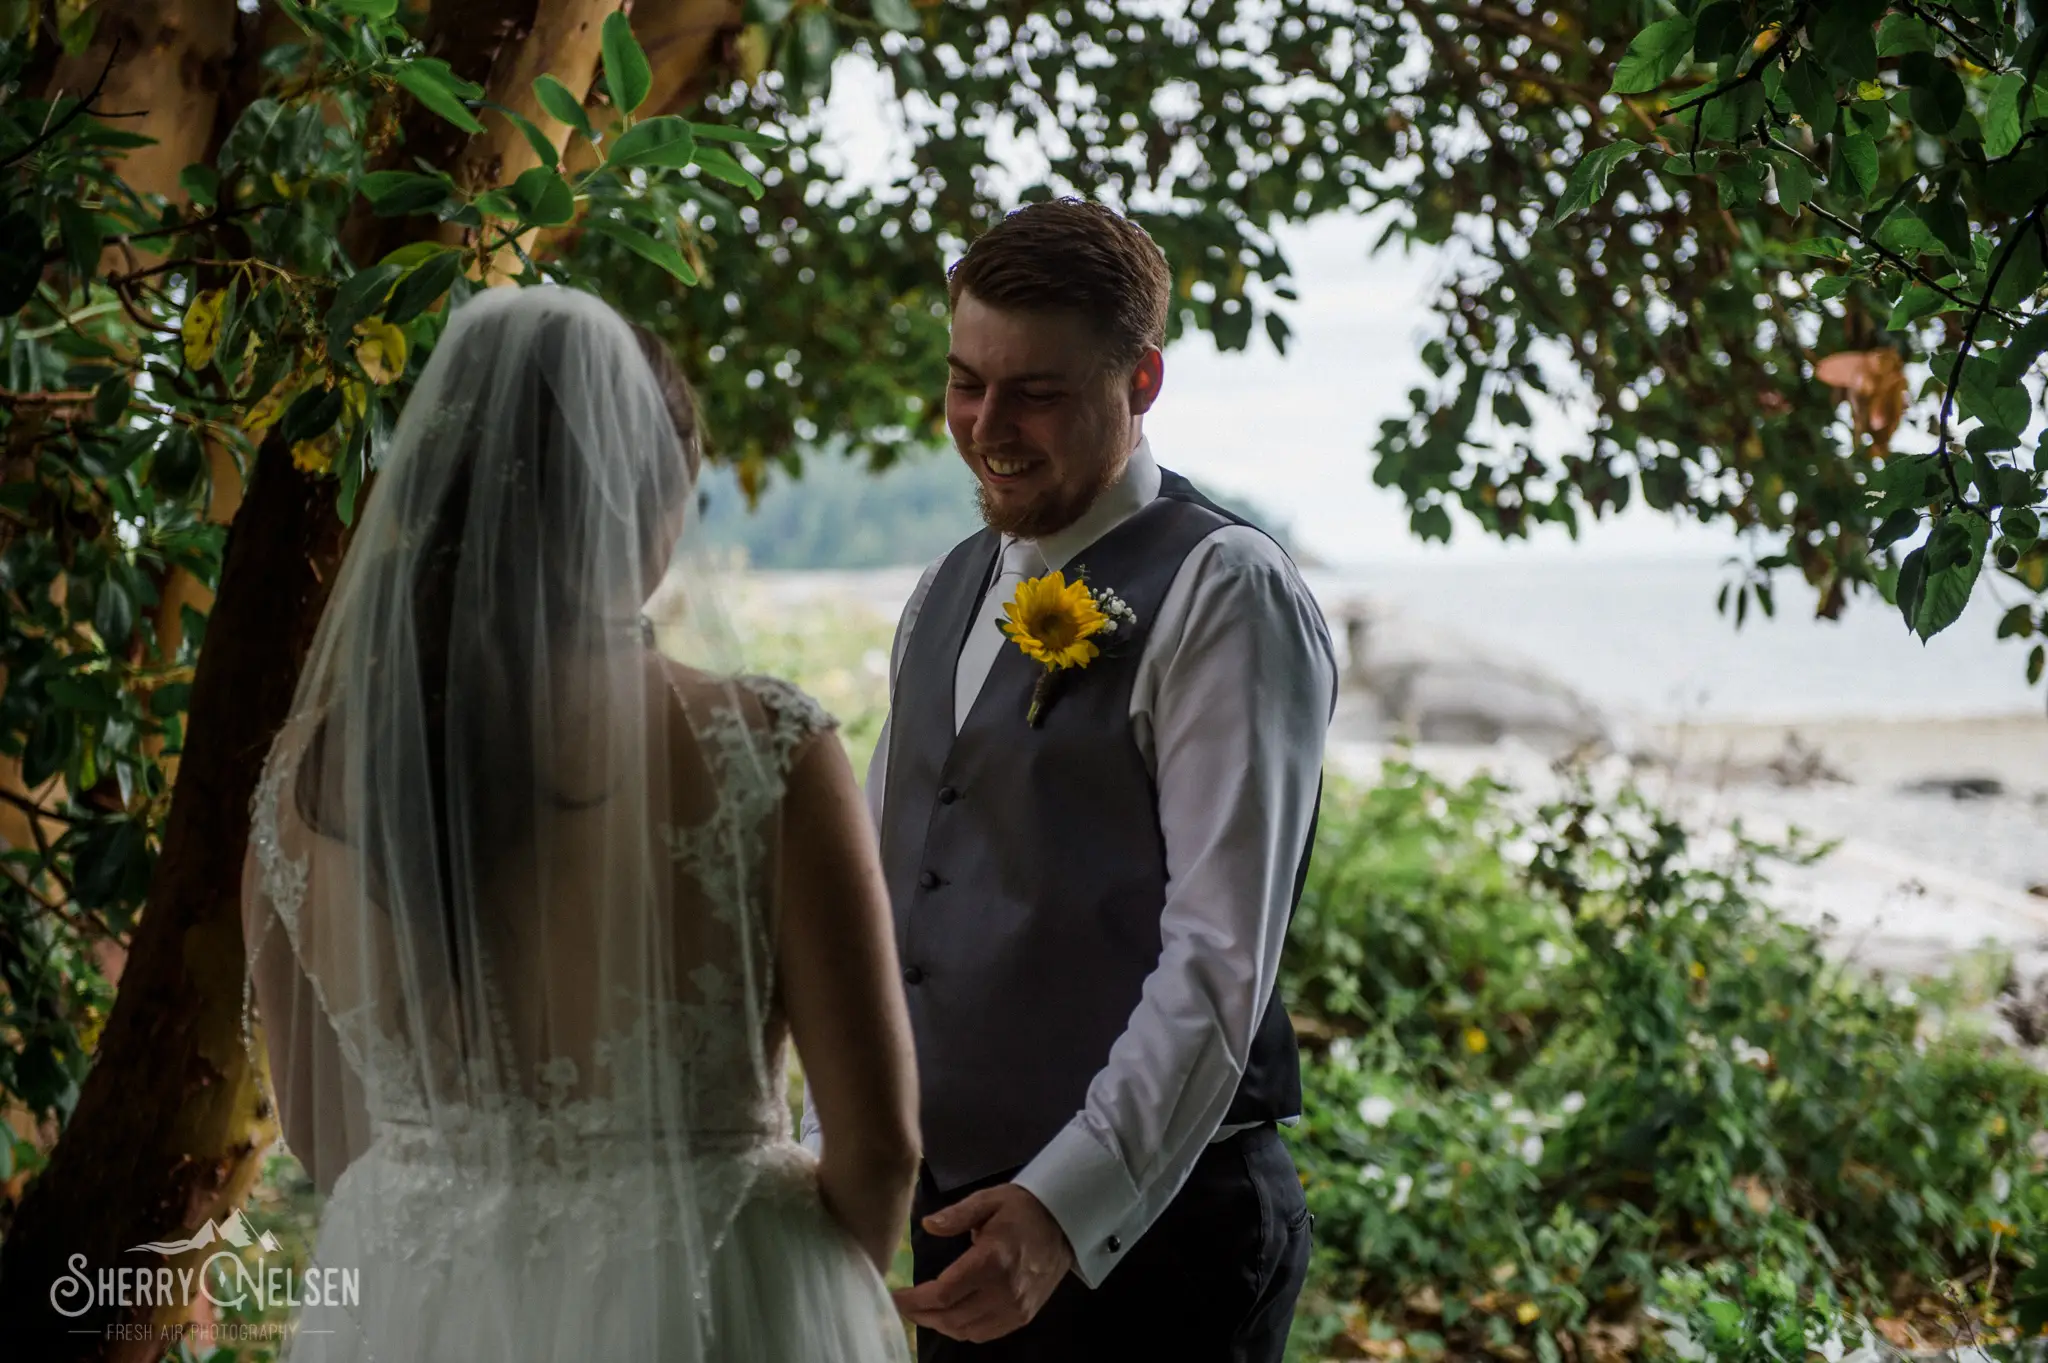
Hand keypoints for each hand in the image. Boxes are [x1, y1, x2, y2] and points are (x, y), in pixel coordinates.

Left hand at [891, 1183, 1074, 1341]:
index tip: (896, 1295)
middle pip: (951, 1317)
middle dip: (921, 1314)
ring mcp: (1015, 1308)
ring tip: (923, 1311)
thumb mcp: (988, 1200)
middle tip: (904, 1305)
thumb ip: (956, 1215)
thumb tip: (928, 1225)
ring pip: (966, 1331)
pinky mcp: (1023, 1317)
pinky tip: (951, 1317)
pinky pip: (985, 1334)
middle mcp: (1003, 1290)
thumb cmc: (1022, 1208)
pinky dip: (962, 1330)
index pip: (943, 1293)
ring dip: (939, 1325)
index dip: (914, 1300)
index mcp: (991, 1260)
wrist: (1065, 1224)